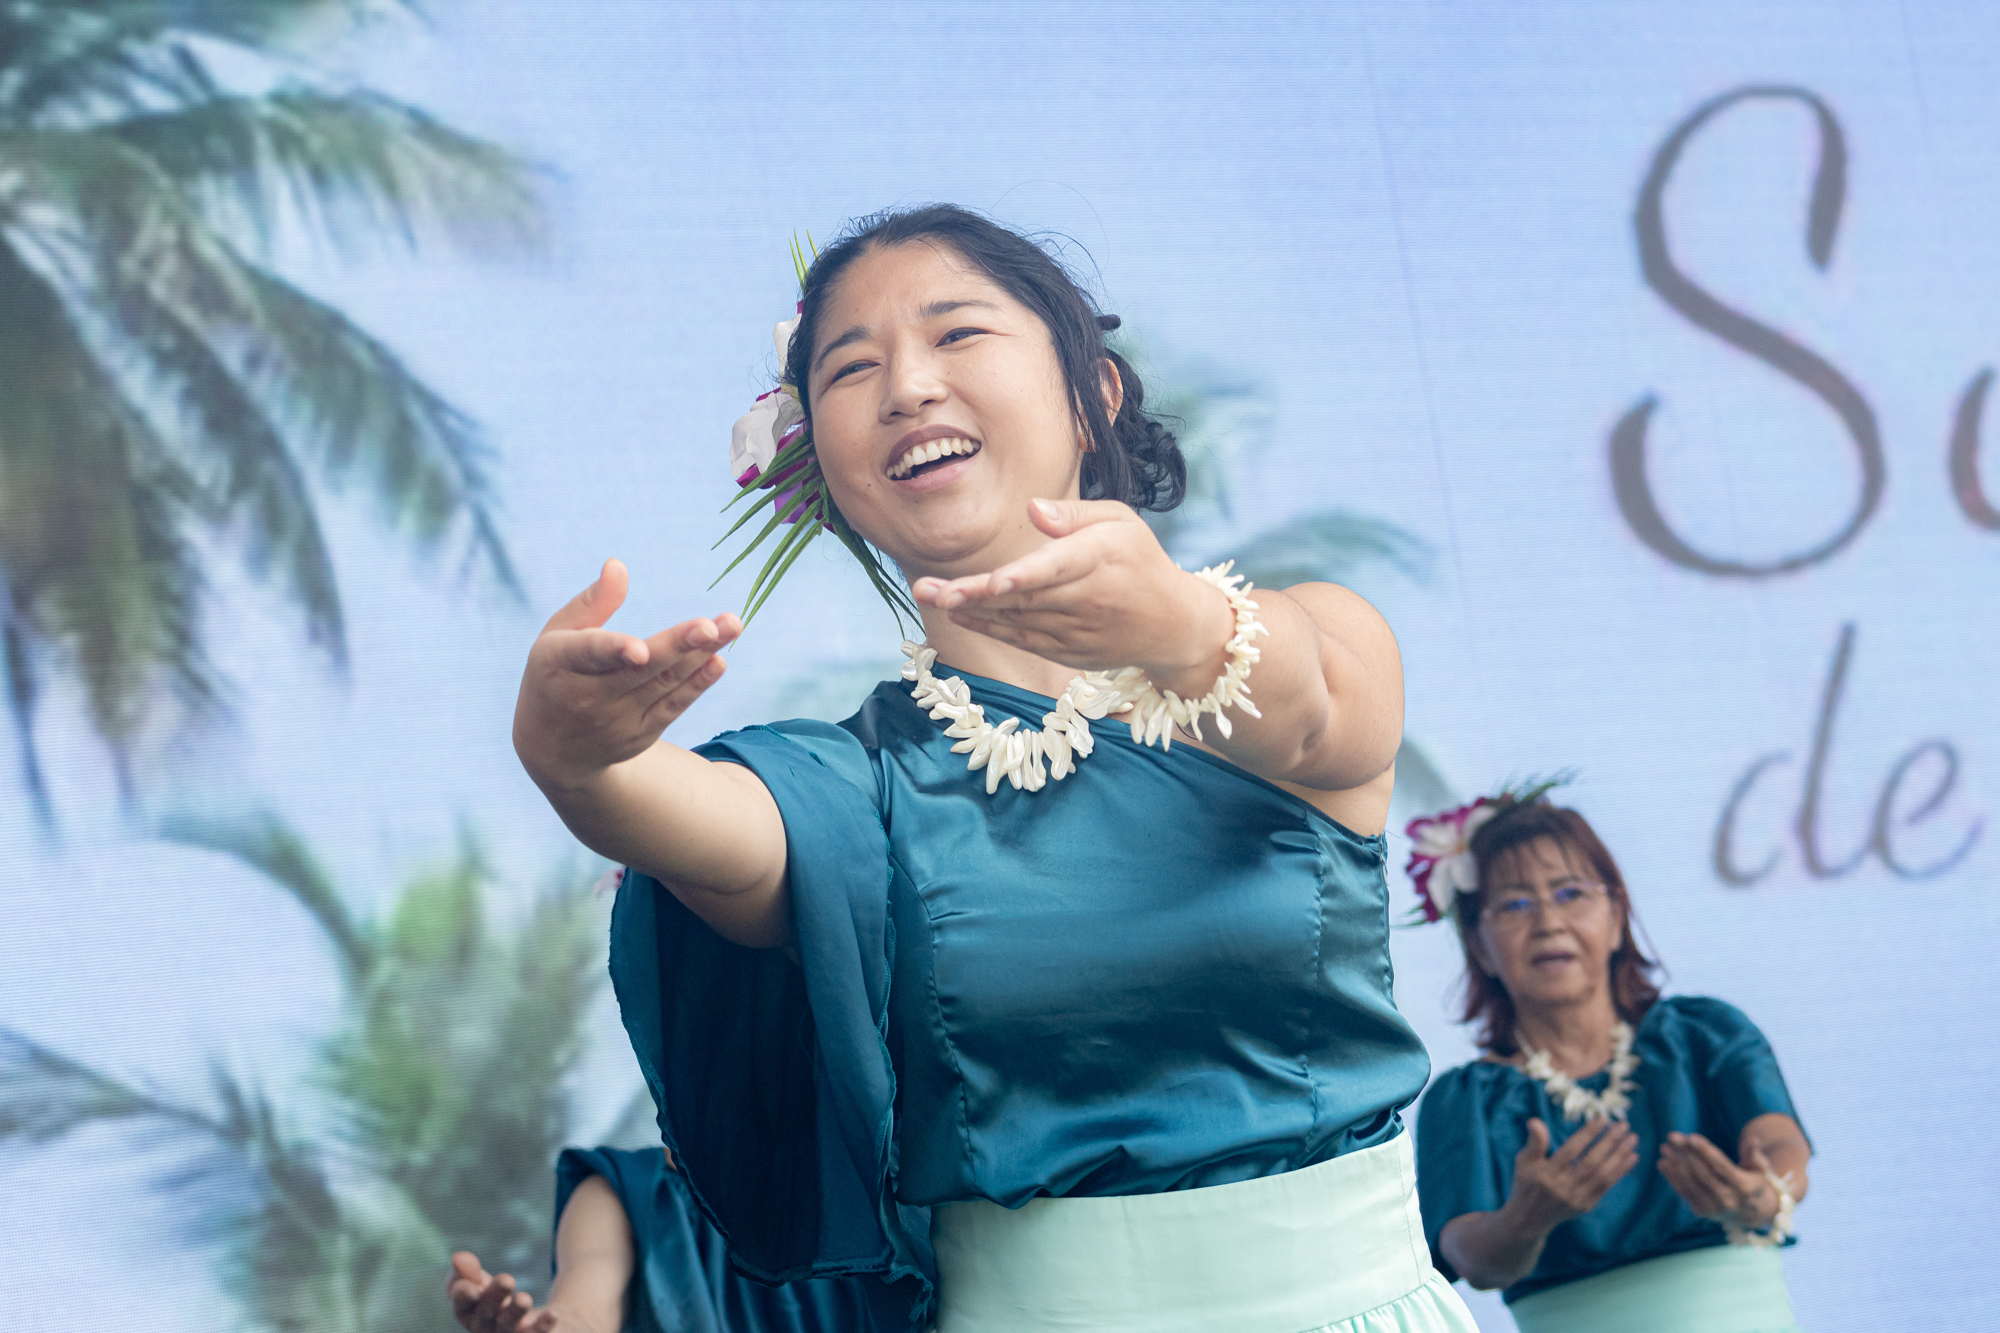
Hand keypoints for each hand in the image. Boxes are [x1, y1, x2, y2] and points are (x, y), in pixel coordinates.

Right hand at [447, 1252, 563, 1331]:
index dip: (461, 1297)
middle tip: (507, 1280)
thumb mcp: (482, 1283)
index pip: (461, 1307)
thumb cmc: (497, 1300)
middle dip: (494, 1297)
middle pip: (486, 1315)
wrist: (533, 1322)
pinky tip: (552, 1313)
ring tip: (524, 1299)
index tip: (466, 1286)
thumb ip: (469, 1271)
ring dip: (515, 1313)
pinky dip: (543, 1325)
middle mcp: (486, 1328)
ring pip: (509, 1327)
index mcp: (470, 1314)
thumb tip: (456, 1257)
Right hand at [512, 559, 740, 789]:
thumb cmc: (556, 674)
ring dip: (700, 656)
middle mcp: (588, 696)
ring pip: (664, 683)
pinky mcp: (640, 734)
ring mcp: (616, 719)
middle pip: (641, 668)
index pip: (589, 654)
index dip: (614, 651)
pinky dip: (697, 684)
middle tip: (712, 625)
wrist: (553, 748)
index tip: (640, 650)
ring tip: (731, 627)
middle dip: (679, 645)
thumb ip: (592, 603)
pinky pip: (674, 706)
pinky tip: (718, 660)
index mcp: (560, 663)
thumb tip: (618, 565)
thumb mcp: (560, 636)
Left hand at [912, 499, 1231, 686]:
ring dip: (971, 609)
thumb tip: (1031, 509)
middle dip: (973, 592)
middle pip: (1024, 597)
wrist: (1174, 625)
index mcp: (1101, 558)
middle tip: (927, 587)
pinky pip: (1022, 639)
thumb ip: (1075, 515)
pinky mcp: (1069, 652)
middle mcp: (1088, 598)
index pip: (1055, 568)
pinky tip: (958, 612)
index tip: (992, 581)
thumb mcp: (1122, 522)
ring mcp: (1077, 631)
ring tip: (930, 594)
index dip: (1022, 577)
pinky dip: (989, 627)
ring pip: (1017, 620)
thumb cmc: (1141, 561)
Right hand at [1504, 1116, 1639, 1233]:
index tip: (1602, 1119)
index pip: (1571, 1150)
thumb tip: (1536, 1121)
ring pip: (1603, 1175)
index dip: (1588, 1134)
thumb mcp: (1523, 1161)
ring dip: (1619, 1155)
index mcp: (1546, 1174)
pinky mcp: (1586, 1206)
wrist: (1528, 1220)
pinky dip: (1620, 1171)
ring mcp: (1576, 1199)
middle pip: (1591, 1162)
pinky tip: (1631, 1158)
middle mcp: (1562, 1188)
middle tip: (1623, 1125)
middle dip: (1609, 1142)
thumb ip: (1534, 1142)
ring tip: (1632, 1138)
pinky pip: (1606, 1186)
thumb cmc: (1526, 1184)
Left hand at [1658, 1131, 1781, 1229]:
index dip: (1705, 1152)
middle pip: (1703, 1173)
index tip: (1691, 1137)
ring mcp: (1713, 1208)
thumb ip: (1753, 1154)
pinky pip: (1684, 1193)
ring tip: (1664, 1148)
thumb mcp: (1759, 1168)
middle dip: (1686, 1153)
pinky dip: (1672, 1178)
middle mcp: (1728, 1200)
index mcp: (1743, 1187)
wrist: (1750, 1213)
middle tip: (1672, 1136)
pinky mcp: (1702, 1212)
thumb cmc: (1753, 1182)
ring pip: (1690, 1183)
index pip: (1721, 1166)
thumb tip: (1753, 1139)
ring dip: (1675, 1164)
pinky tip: (1663, 1163)